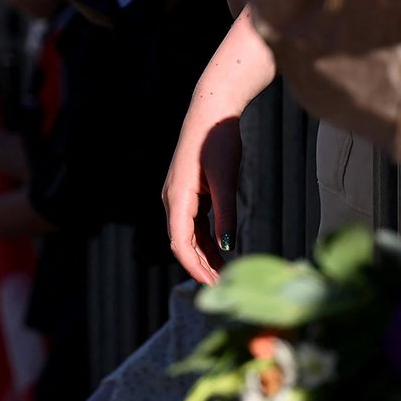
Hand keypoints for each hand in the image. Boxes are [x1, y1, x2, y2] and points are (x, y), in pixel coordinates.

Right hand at [164, 100, 242, 282]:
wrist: (211, 111)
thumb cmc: (217, 141)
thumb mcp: (225, 179)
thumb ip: (225, 215)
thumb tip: (227, 249)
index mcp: (177, 196)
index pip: (180, 243)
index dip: (195, 268)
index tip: (214, 287)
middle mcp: (172, 199)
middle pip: (182, 242)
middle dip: (201, 267)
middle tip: (225, 288)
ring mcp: (178, 196)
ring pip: (188, 235)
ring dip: (204, 256)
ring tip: (226, 274)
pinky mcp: (188, 192)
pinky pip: (193, 224)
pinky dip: (207, 241)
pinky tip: (223, 252)